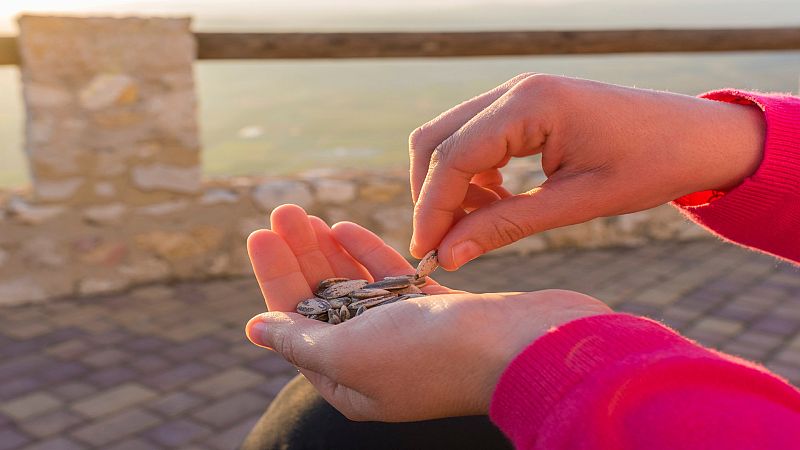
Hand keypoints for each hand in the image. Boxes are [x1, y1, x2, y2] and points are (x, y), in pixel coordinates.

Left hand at [245, 204, 611, 420]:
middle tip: (281, 210)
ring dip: (330, 251)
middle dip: (300, 256)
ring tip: (306, 214)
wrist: (525, 347)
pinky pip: (392, 281)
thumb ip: (301, 339)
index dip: (276, 276)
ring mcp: (410, 336)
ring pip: (356, 288)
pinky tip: (347, 228)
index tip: (260, 233)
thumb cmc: (434, 354)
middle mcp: (375, 361)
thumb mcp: (351, 353)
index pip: (295, 322)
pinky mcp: (440, 311)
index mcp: (348, 381)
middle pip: (323, 301)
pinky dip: (369, 255)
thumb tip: (256, 329)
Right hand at [409, 74, 765, 267]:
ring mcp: (517, 95)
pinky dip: (470, 175)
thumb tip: (448, 254)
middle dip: (431, 195)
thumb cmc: (649, 165)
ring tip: (471, 229)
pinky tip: (492, 204)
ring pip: (450, 138)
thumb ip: (507, 225)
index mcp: (531, 104)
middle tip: (440, 246)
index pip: (454, 156)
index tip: (426, 253)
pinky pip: (475, 138)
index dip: (433, 208)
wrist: (695, 137)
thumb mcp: (577, 203)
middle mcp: (515, 90)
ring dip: (449, 185)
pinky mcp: (524, 108)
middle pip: (437, 139)